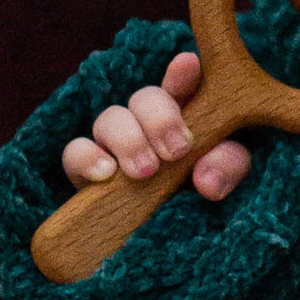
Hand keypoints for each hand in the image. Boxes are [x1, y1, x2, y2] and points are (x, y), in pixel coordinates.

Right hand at [61, 48, 250, 202]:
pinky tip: (106, 174)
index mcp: (182, 114)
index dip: (182, 72)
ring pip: (109, 118)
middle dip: (159, 119)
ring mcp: (112, 142)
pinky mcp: (85, 168)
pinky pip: (74, 151)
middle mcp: (144, 122)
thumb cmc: (196, 190)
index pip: (182, 83)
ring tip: (146, 171)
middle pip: (144, 97)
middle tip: (176, 151)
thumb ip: (225, 168)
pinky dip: (88, 157)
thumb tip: (207, 180)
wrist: (161, 234)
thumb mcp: (222, 177)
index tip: (186, 66)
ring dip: (129, 141)